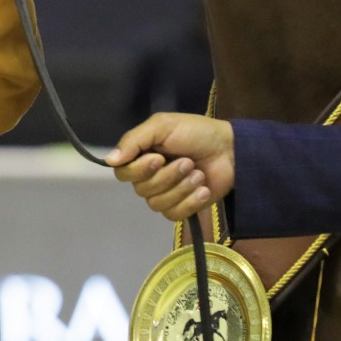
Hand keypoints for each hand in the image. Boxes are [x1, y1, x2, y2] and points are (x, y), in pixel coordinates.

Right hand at [107, 113, 235, 220]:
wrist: (231, 150)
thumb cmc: (196, 133)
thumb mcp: (162, 126)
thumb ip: (134, 140)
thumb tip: (109, 160)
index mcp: (141, 155)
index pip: (122, 173)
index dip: (138, 170)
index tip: (157, 158)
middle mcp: (149, 176)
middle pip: (141, 190)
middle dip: (168, 177)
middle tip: (188, 162)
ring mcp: (165, 194)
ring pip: (157, 204)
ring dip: (181, 188)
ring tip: (199, 174)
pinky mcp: (182, 208)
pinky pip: (173, 215)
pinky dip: (190, 202)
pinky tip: (203, 190)